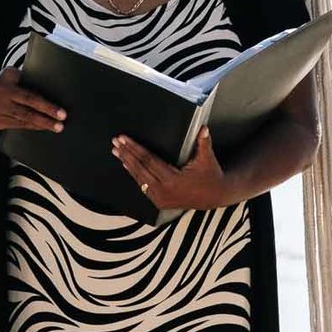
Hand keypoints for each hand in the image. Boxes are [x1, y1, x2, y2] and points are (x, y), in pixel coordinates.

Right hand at [0, 66, 64, 133]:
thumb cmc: (2, 88)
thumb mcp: (10, 77)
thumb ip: (26, 79)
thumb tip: (52, 86)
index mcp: (7, 76)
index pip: (29, 87)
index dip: (44, 98)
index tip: (58, 104)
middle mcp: (1, 91)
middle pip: (29, 102)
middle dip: (48, 110)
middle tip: (62, 116)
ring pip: (26, 117)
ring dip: (44, 122)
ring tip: (58, 126)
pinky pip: (21, 124)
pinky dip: (34, 126)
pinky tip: (44, 127)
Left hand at [112, 127, 237, 212]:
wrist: (215, 196)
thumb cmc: (210, 174)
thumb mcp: (207, 159)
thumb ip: (203, 143)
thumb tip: (204, 128)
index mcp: (173, 180)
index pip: (149, 160)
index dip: (135, 148)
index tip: (124, 139)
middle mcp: (164, 191)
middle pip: (141, 169)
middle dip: (127, 154)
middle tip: (115, 142)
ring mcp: (161, 199)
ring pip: (139, 179)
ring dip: (127, 163)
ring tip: (116, 151)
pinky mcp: (160, 202)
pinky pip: (144, 186)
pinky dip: (134, 175)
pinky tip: (126, 165)